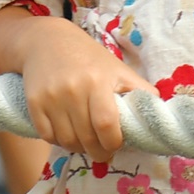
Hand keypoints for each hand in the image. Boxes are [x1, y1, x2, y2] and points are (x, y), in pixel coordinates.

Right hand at [16, 19, 152, 163]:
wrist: (46, 41)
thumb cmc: (88, 58)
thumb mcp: (116, 68)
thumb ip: (139, 90)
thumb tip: (160, 114)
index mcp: (98, 81)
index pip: (107, 125)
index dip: (113, 143)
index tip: (116, 144)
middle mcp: (73, 90)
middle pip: (87, 138)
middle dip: (98, 151)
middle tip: (103, 150)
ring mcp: (51, 97)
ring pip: (67, 141)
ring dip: (79, 148)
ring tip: (86, 141)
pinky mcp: (33, 103)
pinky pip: (48, 136)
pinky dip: (59, 141)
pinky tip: (67, 132)